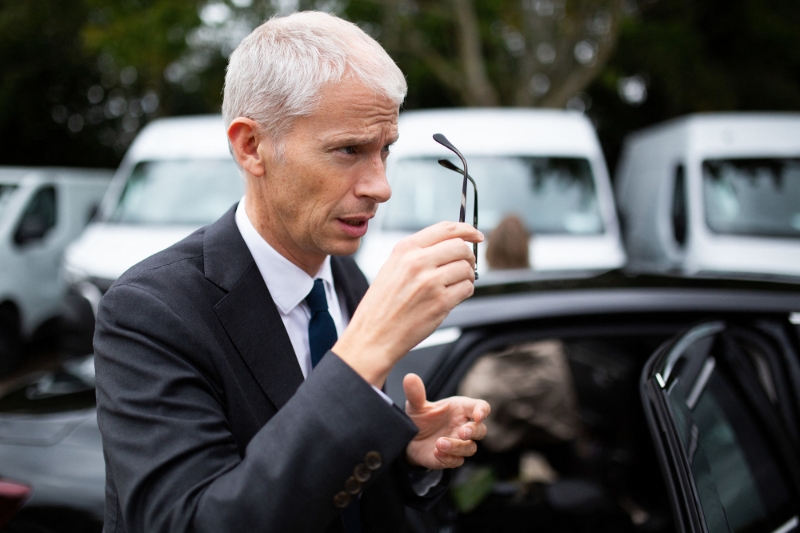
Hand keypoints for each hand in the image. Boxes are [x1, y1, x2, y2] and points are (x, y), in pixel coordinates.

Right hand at [333, 222, 482, 386]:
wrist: (373, 336)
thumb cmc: (381, 305)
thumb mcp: (392, 268)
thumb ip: (418, 253)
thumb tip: (451, 245)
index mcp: (405, 249)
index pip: (446, 229)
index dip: (467, 229)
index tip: (476, 234)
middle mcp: (417, 262)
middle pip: (460, 247)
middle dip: (468, 256)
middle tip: (466, 264)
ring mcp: (430, 282)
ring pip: (466, 268)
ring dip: (467, 276)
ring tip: (456, 284)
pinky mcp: (440, 302)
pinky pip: (467, 288)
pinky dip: (465, 291)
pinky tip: (452, 296)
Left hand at [403, 373, 489, 469]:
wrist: (409, 440)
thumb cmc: (419, 418)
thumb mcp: (415, 405)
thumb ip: (415, 394)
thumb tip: (410, 377)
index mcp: (460, 409)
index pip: (480, 407)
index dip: (482, 410)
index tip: (479, 415)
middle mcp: (463, 426)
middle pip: (481, 430)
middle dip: (474, 431)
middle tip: (462, 432)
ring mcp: (459, 443)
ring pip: (470, 448)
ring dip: (457, 447)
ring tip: (439, 443)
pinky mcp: (451, 458)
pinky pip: (456, 461)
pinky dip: (448, 458)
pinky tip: (436, 453)